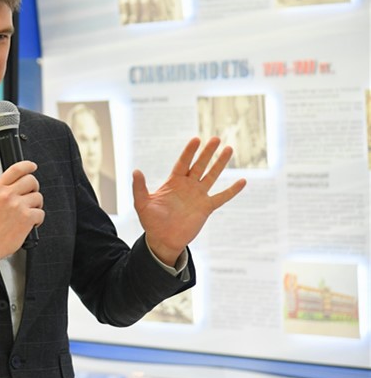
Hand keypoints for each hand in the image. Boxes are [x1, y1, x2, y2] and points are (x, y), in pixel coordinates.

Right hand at [0, 161, 43, 263]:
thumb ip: (3, 189)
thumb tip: (19, 181)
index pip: (15, 169)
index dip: (27, 165)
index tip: (32, 166)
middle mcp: (7, 195)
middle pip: (31, 180)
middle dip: (34, 188)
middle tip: (31, 196)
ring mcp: (17, 205)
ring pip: (38, 197)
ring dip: (36, 206)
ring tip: (27, 214)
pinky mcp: (27, 217)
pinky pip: (41, 212)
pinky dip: (37, 219)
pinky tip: (29, 223)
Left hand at [133, 137, 245, 266]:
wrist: (163, 239)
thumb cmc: (151, 221)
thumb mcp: (142, 203)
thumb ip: (140, 188)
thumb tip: (135, 171)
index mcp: (173, 182)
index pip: (183, 163)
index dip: (189, 152)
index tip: (196, 139)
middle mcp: (187, 186)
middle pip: (199, 165)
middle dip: (207, 152)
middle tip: (215, 138)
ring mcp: (198, 196)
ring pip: (212, 176)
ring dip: (220, 164)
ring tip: (229, 149)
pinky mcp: (206, 208)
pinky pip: (222, 197)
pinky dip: (232, 190)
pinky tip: (242, 181)